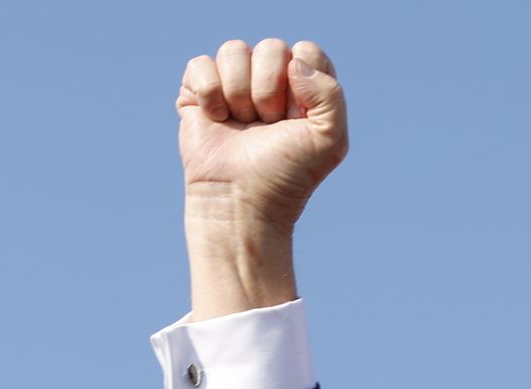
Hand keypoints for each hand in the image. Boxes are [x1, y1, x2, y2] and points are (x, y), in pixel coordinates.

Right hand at [177, 38, 346, 228]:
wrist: (242, 199)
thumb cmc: (287, 173)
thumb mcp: (330, 139)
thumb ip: (331, 94)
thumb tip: (293, 63)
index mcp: (305, 86)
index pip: (306, 52)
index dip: (301, 84)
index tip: (296, 120)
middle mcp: (270, 79)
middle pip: (271, 48)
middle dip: (269, 91)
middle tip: (268, 125)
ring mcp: (234, 83)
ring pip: (233, 50)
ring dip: (239, 93)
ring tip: (243, 124)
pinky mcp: (199, 91)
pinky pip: (201, 64)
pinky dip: (209, 95)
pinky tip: (217, 120)